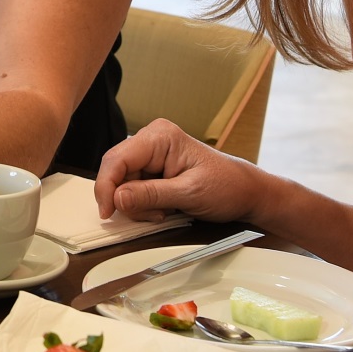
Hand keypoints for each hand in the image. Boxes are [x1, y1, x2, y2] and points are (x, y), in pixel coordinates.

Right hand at [93, 119, 271, 224]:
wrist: (245, 192)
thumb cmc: (226, 186)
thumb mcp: (189, 194)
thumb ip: (151, 195)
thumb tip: (117, 198)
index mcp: (159, 136)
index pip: (117, 159)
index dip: (107, 187)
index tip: (108, 212)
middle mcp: (151, 139)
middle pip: (117, 171)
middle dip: (128, 199)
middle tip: (152, 215)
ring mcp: (151, 153)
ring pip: (123, 183)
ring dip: (138, 204)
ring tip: (165, 211)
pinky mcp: (153, 168)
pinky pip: (134, 188)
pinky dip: (144, 204)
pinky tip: (164, 208)